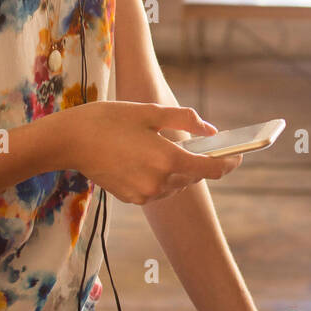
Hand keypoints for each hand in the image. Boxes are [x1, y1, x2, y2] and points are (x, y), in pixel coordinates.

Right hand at [49, 101, 242, 204]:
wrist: (69, 141)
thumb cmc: (109, 119)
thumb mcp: (150, 111)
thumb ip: (186, 120)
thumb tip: (211, 132)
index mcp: (167, 159)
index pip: (211, 168)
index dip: (230, 162)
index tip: (240, 155)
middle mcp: (159, 182)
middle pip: (194, 176)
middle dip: (202, 161)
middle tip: (207, 145)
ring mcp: (144, 194)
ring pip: (177, 184)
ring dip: (181, 169)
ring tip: (173, 148)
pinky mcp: (131, 198)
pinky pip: (159, 189)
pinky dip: (162, 176)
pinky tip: (149, 158)